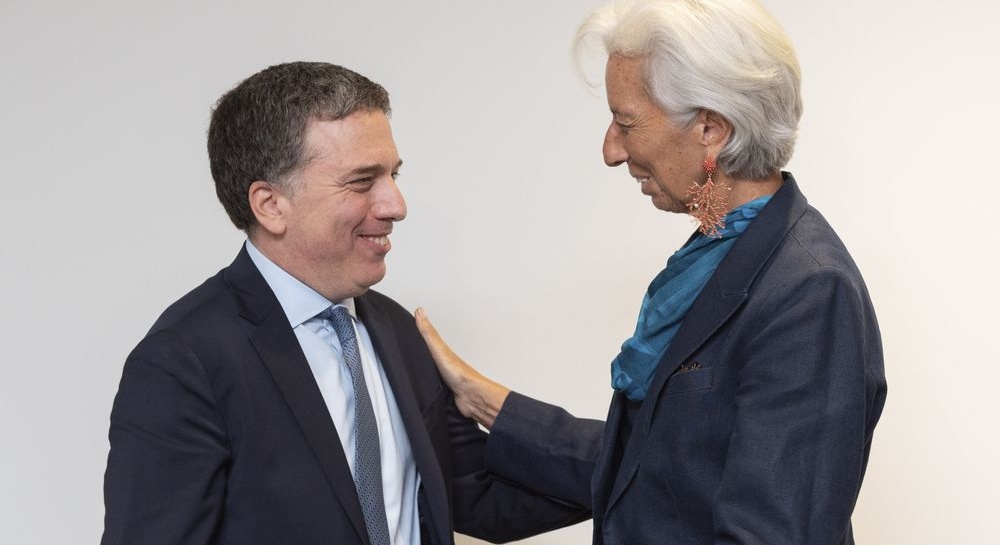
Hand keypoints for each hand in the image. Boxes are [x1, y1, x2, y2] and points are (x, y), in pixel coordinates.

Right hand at [415, 308, 510, 428]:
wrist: (472, 397)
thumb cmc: (460, 374)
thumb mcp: (439, 350)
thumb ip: (428, 333)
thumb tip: (420, 312)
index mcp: (442, 351)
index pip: (429, 337)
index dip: (421, 329)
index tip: (414, 319)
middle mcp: (444, 362)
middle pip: (430, 352)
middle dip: (422, 346)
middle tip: (415, 336)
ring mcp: (445, 376)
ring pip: (431, 368)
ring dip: (425, 365)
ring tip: (419, 358)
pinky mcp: (444, 390)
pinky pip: (433, 384)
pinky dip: (428, 381)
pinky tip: (426, 382)